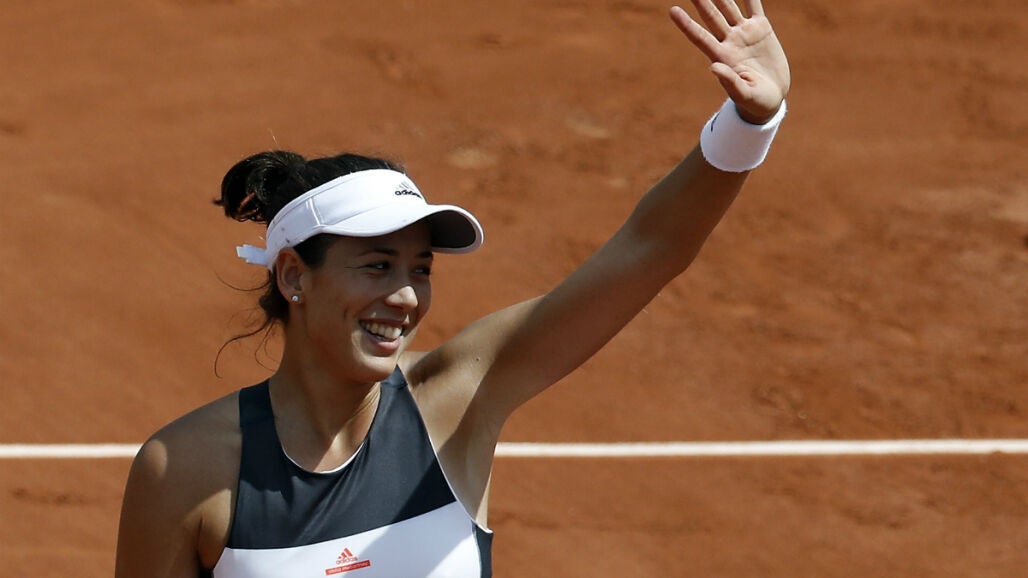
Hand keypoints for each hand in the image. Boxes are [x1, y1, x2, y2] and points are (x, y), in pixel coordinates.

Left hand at [671, 0, 789, 122]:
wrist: (772, 96)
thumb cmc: (754, 101)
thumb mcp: (744, 94)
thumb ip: (729, 82)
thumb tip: (713, 67)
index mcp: (721, 57)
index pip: (700, 37)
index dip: (686, 24)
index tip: (672, 10)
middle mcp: (729, 41)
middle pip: (712, 17)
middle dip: (701, 1)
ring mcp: (744, 33)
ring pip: (729, 8)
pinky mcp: (761, 29)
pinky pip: (754, 6)